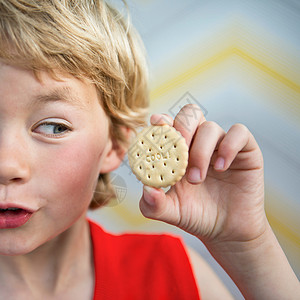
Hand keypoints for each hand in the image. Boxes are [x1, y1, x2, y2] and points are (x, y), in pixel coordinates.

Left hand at [139, 104, 265, 245]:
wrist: (226, 231)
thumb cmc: (196, 216)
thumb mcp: (171, 212)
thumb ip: (154, 204)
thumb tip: (146, 189)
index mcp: (179, 151)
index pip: (170, 125)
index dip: (162, 121)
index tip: (155, 123)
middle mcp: (199, 143)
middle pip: (190, 115)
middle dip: (182, 129)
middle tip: (178, 152)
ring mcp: (222, 145)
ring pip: (210, 127)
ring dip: (200, 151)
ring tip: (196, 179)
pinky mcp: (245, 151)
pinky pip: (240, 133)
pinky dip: (229, 145)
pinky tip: (220, 167)